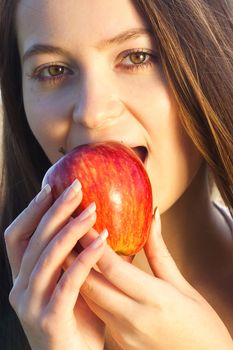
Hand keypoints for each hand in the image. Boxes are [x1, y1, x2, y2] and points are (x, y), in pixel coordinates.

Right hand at [4, 180, 106, 349]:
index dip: (31, 210)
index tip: (51, 187)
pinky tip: (103, 240)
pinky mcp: (49, 320)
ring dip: (71, 229)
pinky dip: (85, 258)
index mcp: (23, 278)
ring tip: (93, 209)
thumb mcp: (71, 284)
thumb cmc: (77, 321)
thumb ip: (74, 258)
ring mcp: (31, 305)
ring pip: (48, 257)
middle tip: (76, 187)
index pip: (17, 236)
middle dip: (55, 210)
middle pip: (34, 239)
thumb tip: (94, 224)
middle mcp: (21, 289)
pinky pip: (68, 283)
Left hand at [80, 209, 232, 349]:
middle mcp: (133, 318)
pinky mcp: (119, 340)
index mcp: (154, 299)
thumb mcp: (183, 286)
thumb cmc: (202, 325)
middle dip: (74, 255)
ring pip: (89, 298)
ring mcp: (123, 333)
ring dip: (76, 272)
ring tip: (69, 248)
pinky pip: (96, 310)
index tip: (82, 219)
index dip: (92, 242)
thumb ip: (160, 252)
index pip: (111, 267)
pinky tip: (84, 274)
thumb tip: (153, 217)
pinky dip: (87, 289)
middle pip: (91, 283)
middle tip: (65, 230)